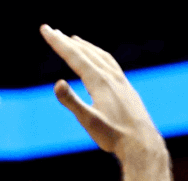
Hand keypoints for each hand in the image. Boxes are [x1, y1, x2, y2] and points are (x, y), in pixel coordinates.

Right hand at [41, 25, 163, 157]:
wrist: (142, 143)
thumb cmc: (113, 135)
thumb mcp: (88, 121)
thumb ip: (72, 101)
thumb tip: (58, 83)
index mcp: (99, 81)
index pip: (75, 56)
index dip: (58, 43)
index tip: (46, 30)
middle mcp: (111, 76)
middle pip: (86, 52)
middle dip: (67, 41)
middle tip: (52, 30)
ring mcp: (121, 80)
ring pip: (100, 55)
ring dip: (85, 46)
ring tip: (74, 39)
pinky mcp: (126, 87)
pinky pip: (111, 64)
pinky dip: (100, 56)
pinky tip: (98, 61)